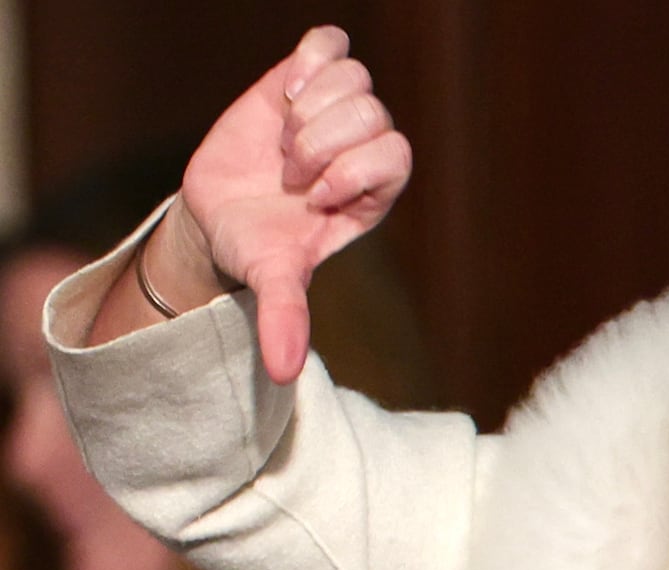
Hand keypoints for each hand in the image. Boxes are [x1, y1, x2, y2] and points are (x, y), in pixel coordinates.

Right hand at [174, 25, 410, 382]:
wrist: (220, 215)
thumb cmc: (258, 248)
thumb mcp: (272, 280)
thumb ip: (285, 317)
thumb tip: (283, 372)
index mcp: (376, 190)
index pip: (397, 155)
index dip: (353, 170)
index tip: (312, 197)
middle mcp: (365, 148)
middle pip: (373, 114)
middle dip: (322, 143)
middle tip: (290, 175)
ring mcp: (337, 111)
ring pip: (355, 79)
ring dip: (310, 109)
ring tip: (283, 141)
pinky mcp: (305, 81)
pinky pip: (331, 45)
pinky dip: (311, 59)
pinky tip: (286, 91)